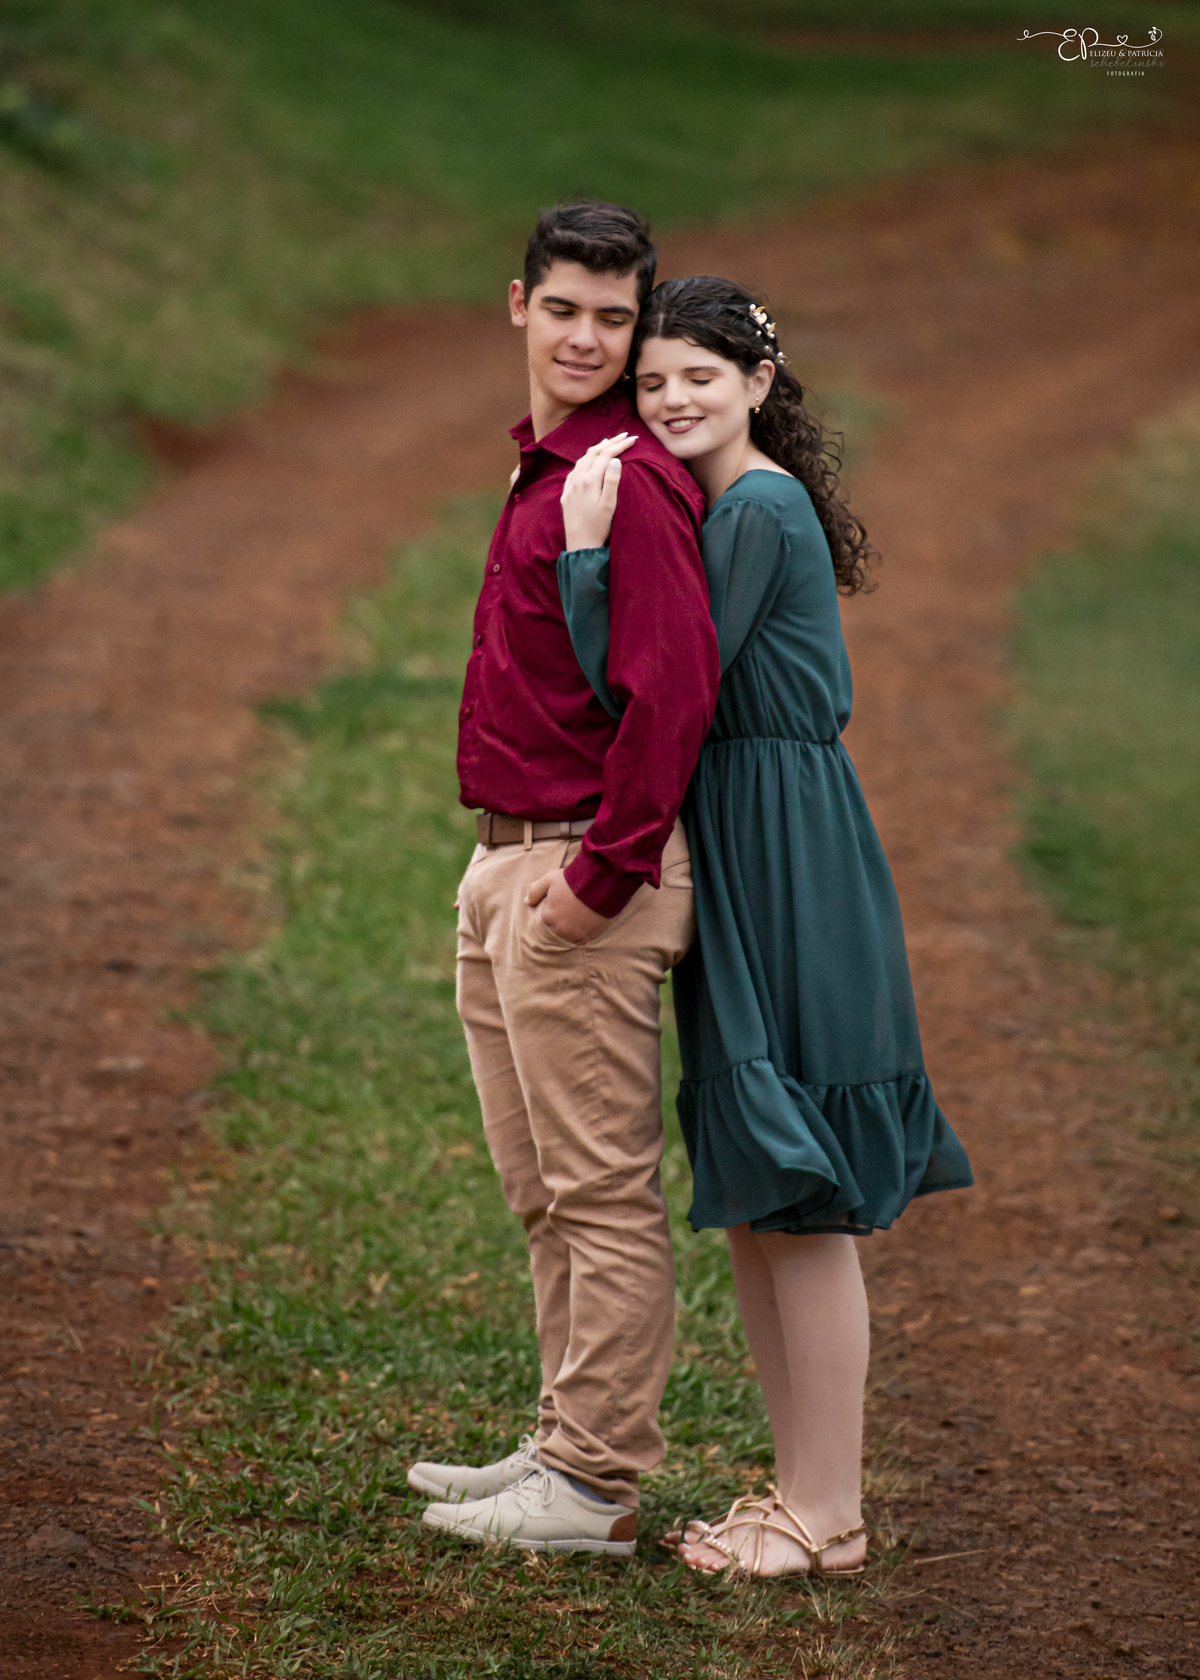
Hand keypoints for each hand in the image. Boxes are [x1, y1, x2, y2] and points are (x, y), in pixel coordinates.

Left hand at [525, 869, 611, 944]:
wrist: (600, 883)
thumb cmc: (573, 880)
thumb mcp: (550, 879)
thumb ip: (535, 891)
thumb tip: (526, 902)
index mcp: (548, 916)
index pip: (548, 917)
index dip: (557, 907)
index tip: (566, 899)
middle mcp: (559, 929)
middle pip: (558, 928)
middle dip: (564, 919)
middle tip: (575, 906)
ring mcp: (575, 935)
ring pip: (569, 935)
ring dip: (573, 928)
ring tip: (582, 913)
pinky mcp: (589, 937)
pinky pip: (582, 939)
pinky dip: (584, 932)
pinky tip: (588, 921)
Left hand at [560, 434, 636, 550]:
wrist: (579, 544)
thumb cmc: (598, 527)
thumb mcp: (609, 505)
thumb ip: (612, 481)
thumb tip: (616, 460)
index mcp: (590, 481)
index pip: (606, 455)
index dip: (620, 445)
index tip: (633, 439)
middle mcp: (578, 479)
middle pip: (594, 453)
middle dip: (610, 442)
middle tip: (624, 435)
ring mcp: (570, 485)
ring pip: (582, 459)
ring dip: (596, 449)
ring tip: (608, 443)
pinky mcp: (566, 493)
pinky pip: (574, 470)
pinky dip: (584, 460)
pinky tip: (588, 461)